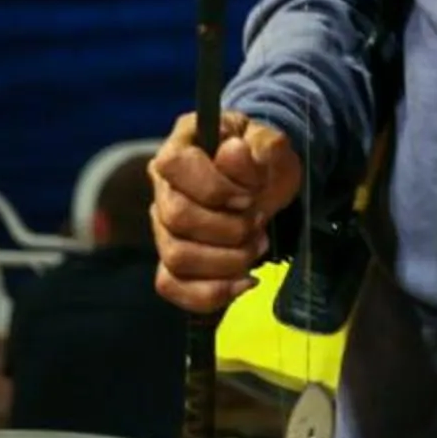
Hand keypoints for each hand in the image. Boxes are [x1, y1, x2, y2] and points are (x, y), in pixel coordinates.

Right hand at [149, 107, 304, 313]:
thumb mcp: (274, 148)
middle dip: (228, 228)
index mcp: (183, 144)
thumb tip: (232, 151)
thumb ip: (260, 148)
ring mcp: (162, 226)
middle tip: (258, 222)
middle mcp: (163, 186)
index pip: (174, 165)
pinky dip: (211, 292)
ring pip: (176, 258)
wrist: (266, 185)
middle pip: (177, 219)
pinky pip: (172, 287)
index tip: (249, 197)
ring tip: (257, 246)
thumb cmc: (264, 160)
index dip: (214, 186)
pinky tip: (244, 282)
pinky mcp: (170, 260)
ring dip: (226, 260)